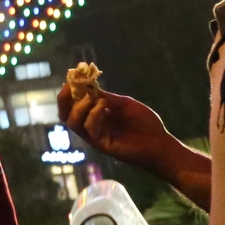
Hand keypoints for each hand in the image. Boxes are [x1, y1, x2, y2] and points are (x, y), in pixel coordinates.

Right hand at [58, 85, 173, 169]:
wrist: (160, 142)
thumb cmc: (145, 124)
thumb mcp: (125, 104)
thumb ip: (107, 98)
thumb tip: (87, 87)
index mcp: (96, 115)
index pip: (74, 105)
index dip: (69, 93)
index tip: (69, 80)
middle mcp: (92, 126)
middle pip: (66, 115)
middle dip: (63, 101)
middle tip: (68, 88)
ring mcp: (95, 136)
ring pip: (73, 123)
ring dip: (78, 107)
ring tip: (90, 98)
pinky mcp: (102, 144)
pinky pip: (89, 129)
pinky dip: (93, 115)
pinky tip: (103, 106)